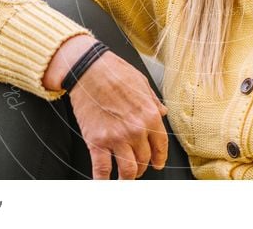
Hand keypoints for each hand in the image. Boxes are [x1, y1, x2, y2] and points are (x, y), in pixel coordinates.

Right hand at [68, 53, 168, 179]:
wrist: (89, 70)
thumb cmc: (115, 72)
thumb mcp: (142, 83)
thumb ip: (154, 101)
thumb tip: (163, 112)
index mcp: (150, 115)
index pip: (160, 146)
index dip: (159, 158)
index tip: (157, 164)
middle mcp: (136, 130)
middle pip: (144, 160)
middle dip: (142, 167)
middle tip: (138, 168)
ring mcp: (116, 138)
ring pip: (128, 171)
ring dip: (127, 177)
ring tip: (124, 177)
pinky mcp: (96, 142)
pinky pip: (102, 169)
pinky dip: (103, 180)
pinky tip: (103, 182)